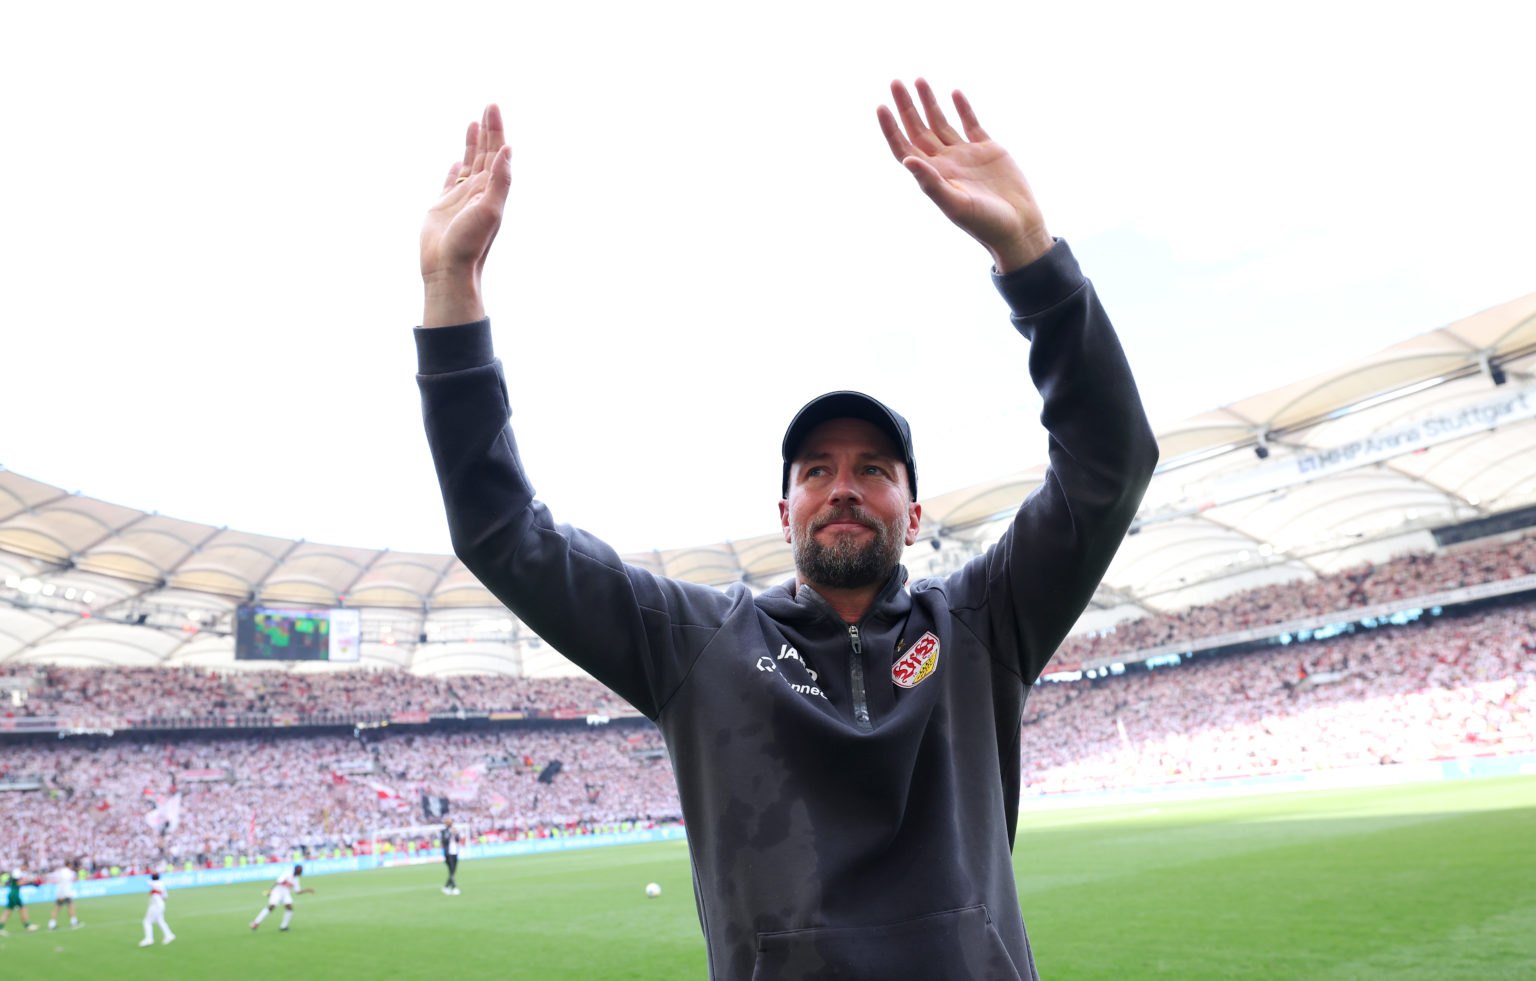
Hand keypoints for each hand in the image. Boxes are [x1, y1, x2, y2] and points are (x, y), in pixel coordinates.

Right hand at [420, 104, 513, 326]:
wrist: (448, 269)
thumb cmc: (470, 243)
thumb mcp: (490, 209)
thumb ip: (500, 180)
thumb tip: (508, 149)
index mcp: (492, 189)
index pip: (496, 152)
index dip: (496, 130)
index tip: (492, 107)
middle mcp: (480, 191)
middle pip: (486, 153)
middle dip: (488, 130)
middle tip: (489, 106)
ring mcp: (462, 198)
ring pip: (470, 164)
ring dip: (473, 144)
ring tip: (474, 124)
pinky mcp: (443, 206)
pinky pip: (451, 181)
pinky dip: (456, 168)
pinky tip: (458, 162)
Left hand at [877, 79, 1051, 273]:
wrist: (1018, 227)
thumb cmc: (985, 223)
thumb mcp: (955, 204)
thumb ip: (930, 183)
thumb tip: (906, 161)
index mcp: (933, 176)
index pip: (904, 147)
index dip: (891, 128)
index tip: (881, 107)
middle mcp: (945, 163)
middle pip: (919, 129)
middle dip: (906, 106)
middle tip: (895, 82)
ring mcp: (966, 155)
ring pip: (941, 122)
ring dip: (929, 102)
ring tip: (918, 80)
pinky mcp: (988, 150)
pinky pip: (971, 123)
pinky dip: (963, 108)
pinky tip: (954, 93)